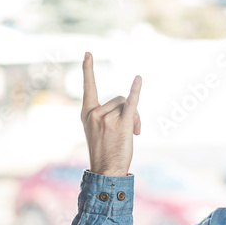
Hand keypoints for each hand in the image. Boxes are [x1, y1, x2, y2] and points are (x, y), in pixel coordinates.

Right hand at [81, 52, 141, 176]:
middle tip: (131, 131)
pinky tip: (138, 79)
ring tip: (133, 134)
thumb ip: (109, 114)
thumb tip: (131, 107)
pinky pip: (131, 104)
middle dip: (127, 111)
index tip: (88, 53)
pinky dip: (136, 91)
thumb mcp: (98, 129)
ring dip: (135, 117)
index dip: (88, 70)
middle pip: (118, 98)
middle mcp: (95, 113)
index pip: (88, 87)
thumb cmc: (105, 151)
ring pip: (127, 104)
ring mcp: (107, 118)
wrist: (106, 171)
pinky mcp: (122, 124)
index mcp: (87, 113)